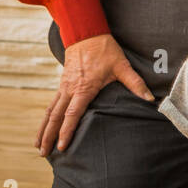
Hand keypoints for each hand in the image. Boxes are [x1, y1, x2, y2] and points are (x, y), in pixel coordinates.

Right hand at [36, 33, 152, 155]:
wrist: (86, 34)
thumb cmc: (105, 50)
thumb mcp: (122, 66)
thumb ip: (135, 83)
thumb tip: (149, 98)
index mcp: (84, 88)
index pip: (72, 114)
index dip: (67, 131)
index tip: (62, 146)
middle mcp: (70, 89)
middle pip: (55, 117)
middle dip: (48, 136)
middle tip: (43, 153)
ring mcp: (64, 87)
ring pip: (50, 111)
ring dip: (43, 128)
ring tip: (38, 146)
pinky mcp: (62, 84)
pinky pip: (51, 104)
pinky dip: (46, 117)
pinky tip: (44, 127)